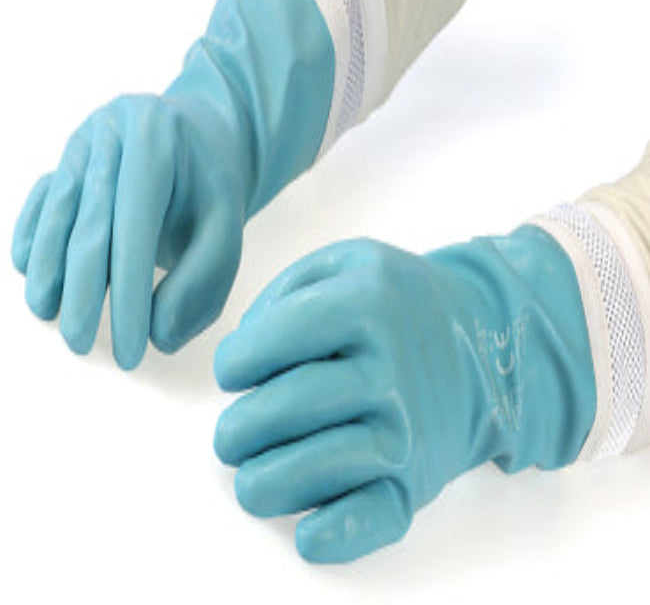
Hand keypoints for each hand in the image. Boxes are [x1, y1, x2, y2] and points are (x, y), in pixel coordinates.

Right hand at [12, 93, 248, 368]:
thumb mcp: (227, 230)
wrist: (201, 140)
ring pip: (59, 211)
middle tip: (80, 344)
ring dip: (49, 268)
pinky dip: (36, 236)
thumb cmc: (214, 191)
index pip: (136, 229)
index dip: (128, 296)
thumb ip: (202, 282)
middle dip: (82, 291)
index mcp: (157, 141)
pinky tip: (32, 270)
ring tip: (48, 313)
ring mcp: (84, 140)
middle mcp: (113, 131)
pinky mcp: (67, 157)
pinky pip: (44, 198)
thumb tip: (161, 336)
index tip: (130, 350)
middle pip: (90, 221)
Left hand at [213, 233, 595, 562]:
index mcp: (367, 304)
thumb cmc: (395, 303)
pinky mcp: (417, 480)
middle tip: (234, 433)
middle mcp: (390, 369)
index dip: (236, 361)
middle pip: (288, 406)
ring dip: (264, 481)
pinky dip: (335, 534)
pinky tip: (307, 533)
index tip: (233, 372)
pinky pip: (375, 517)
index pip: (274, 339)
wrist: (481, 343)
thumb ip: (286, 291)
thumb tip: (245, 351)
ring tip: (252, 473)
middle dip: (238, 428)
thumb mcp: (347, 262)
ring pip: (319, 465)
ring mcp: (407, 429)